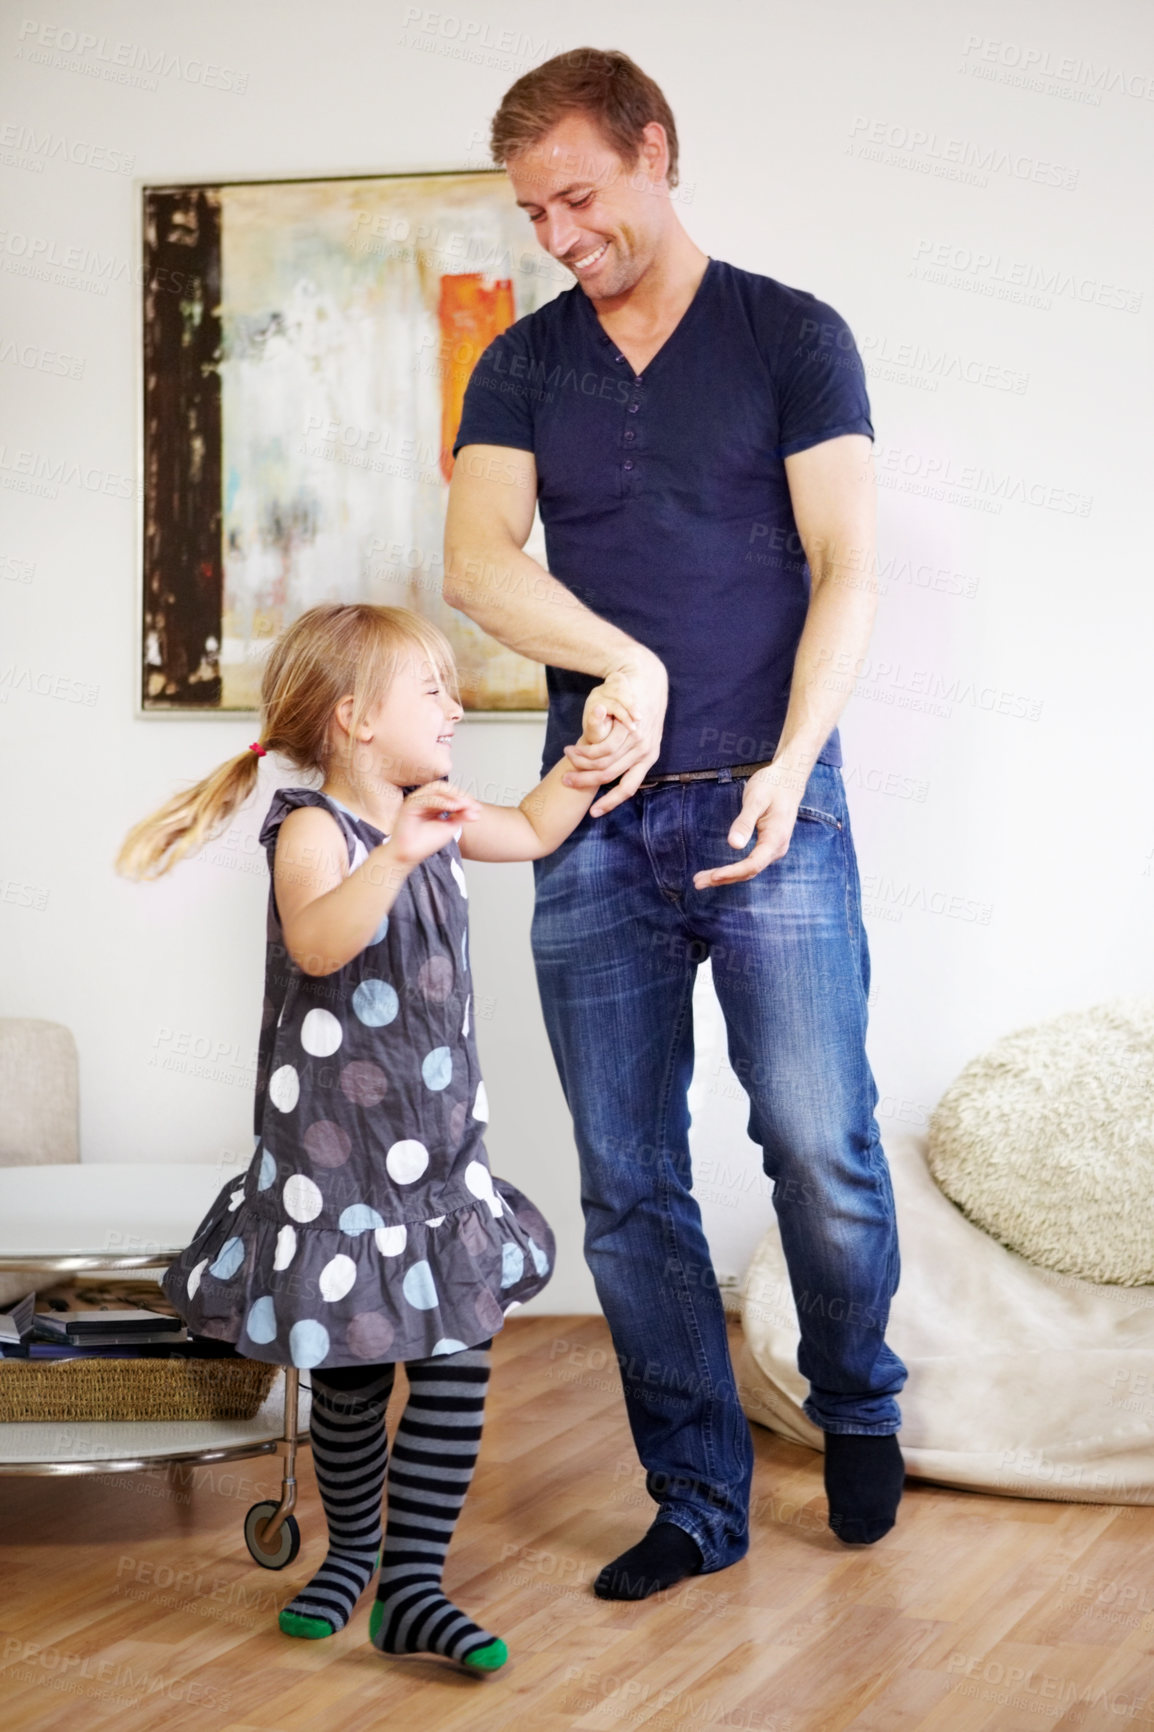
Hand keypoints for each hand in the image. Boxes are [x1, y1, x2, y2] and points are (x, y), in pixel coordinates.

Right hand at [386, 782, 481, 868]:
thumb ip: (461, 816)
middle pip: (443, 787)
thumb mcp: (449, 827)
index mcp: (432, 803)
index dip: (464, 797)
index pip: (450, 793)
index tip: (477, 808)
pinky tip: (453, 807)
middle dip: (460, 794)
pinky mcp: (409, 806)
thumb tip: (476, 809)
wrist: (410, 855)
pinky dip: (441, 801)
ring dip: (452, 795)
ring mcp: (416, 800)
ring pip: (435, 789)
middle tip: (472, 804)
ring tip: (464, 804)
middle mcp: (424, 799)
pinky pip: (427, 799)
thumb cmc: (425, 843)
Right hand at [560, 655, 668, 817]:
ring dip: (581, 765)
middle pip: (612, 778)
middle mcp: (646, 752)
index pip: (628, 788)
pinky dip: (586, 752)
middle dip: (586, 782)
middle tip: (566, 781)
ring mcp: (639, 740)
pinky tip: (574, 749)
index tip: (593, 813)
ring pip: (605, 764)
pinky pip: (603, 748)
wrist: (643, 674)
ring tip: (567, 757)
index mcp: (648, 758)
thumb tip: (607, 767)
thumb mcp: (635, 732)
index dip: (610, 803)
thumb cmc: (635, 704)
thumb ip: (623, 750)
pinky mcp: (630, 728)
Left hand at [692, 763, 807, 887]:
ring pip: (748, 870)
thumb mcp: (756, 800)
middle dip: (723, 878)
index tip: (713, 875)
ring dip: (725, 877)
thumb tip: (734, 845)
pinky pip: (749, 864)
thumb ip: (745, 822)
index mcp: (776, 838)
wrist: (788, 779)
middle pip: (749, 871)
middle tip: (697, 882)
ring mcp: (773, 849)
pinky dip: (732, 870)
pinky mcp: (766, 847)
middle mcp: (777, 849)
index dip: (733, 872)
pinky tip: (717, 873)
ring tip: (700, 880)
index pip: (753, 864)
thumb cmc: (772, 785)